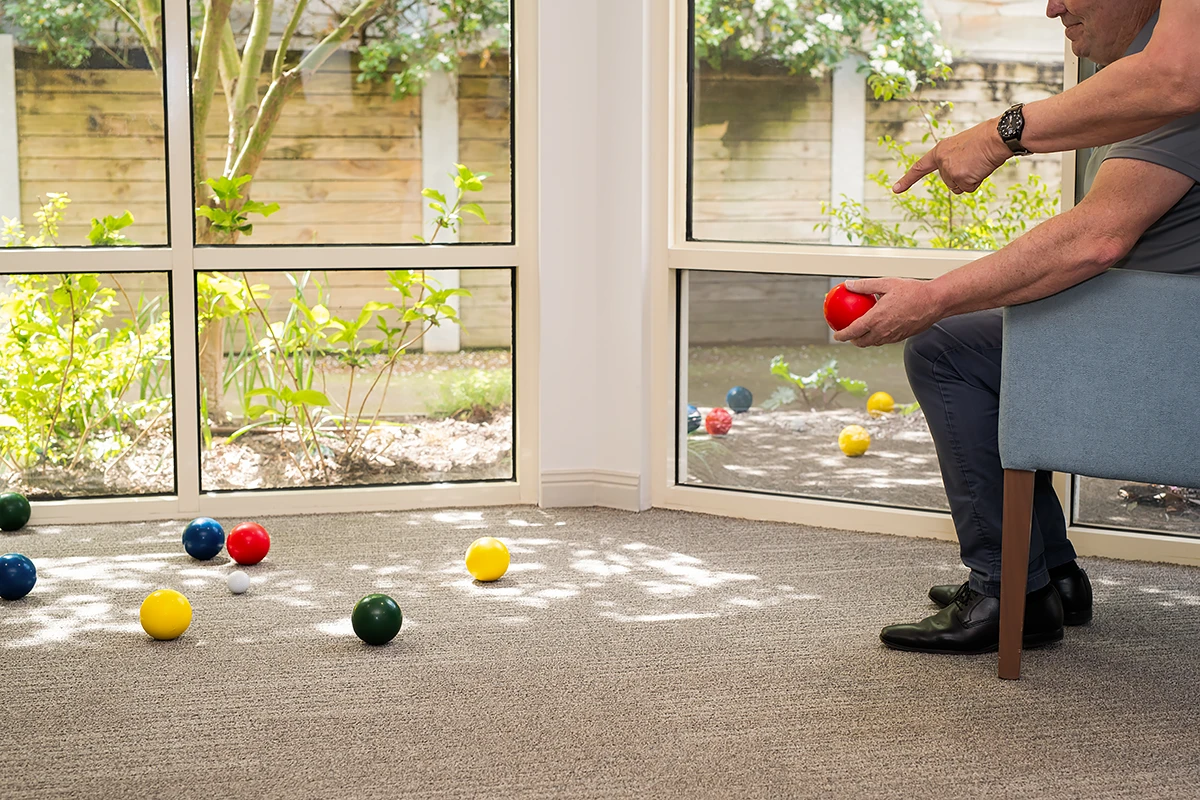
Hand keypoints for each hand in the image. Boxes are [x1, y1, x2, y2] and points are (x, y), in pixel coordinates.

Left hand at [832, 278, 942, 347]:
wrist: (935, 302)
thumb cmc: (912, 290)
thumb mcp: (886, 283)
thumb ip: (865, 286)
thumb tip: (848, 284)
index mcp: (876, 319)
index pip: (853, 332)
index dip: (842, 335)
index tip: (836, 334)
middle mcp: (883, 331)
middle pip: (862, 342)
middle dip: (852, 341)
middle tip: (848, 334)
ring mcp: (893, 336)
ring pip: (874, 343)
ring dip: (865, 340)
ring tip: (862, 332)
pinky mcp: (901, 337)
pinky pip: (885, 340)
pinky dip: (878, 337)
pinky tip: (879, 328)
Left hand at [892, 117, 1013, 194]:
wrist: (997, 136)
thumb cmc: (984, 139)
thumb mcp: (962, 147)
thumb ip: (953, 161)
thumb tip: (958, 183)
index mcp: (940, 150)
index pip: (920, 167)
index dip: (907, 179)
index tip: (895, 190)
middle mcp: (941, 161)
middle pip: (948, 182)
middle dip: (963, 176)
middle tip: (974, 160)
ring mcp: (948, 170)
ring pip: (958, 187)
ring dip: (970, 179)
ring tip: (978, 162)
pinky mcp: (959, 178)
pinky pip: (968, 189)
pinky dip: (977, 182)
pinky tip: (981, 168)